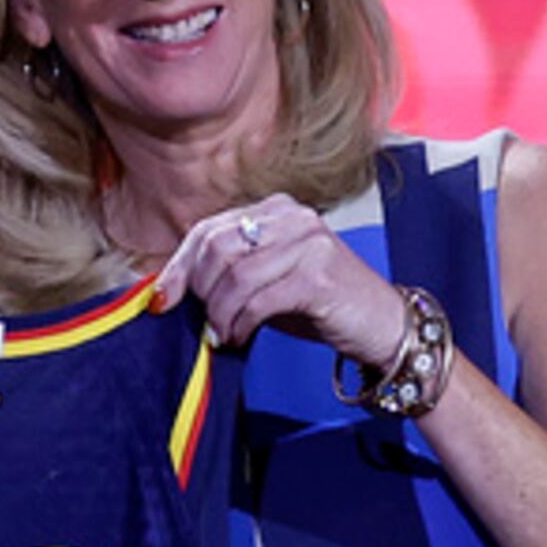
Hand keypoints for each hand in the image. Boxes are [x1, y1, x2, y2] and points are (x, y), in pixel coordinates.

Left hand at [152, 198, 412, 369]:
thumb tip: (173, 288)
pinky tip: (241, 337)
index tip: (164, 298)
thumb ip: (230, 272)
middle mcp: (293, 218)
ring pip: (235, 277)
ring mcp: (309, 244)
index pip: (208, 229)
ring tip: (224, 334)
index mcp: (277, 210)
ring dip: (221, 314)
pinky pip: (259, 301)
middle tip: (208, 321)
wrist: (383, 325)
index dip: (179, 266)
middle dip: (202, 292)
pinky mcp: (318, 277)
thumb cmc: (323, 305)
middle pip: (217, 249)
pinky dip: (241, 324)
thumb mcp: (270, 279)